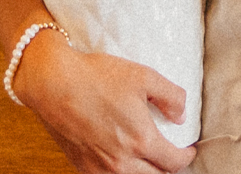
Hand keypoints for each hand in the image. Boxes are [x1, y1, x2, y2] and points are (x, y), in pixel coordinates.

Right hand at [11, 29, 195, 173]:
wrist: (52, 82)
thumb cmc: (95, 77)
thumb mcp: (143, 76)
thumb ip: (171, 96)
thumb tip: (181, 115)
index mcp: (141, 140)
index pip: (174, 162)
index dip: (186, 157)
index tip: (187, 150)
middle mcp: (122, 161)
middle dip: (168, 168)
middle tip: (170, 156)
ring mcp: (100, 167)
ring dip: (145, 173)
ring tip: (148, 160)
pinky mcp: (82, 165)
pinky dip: (121, 173)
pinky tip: (122, 161)